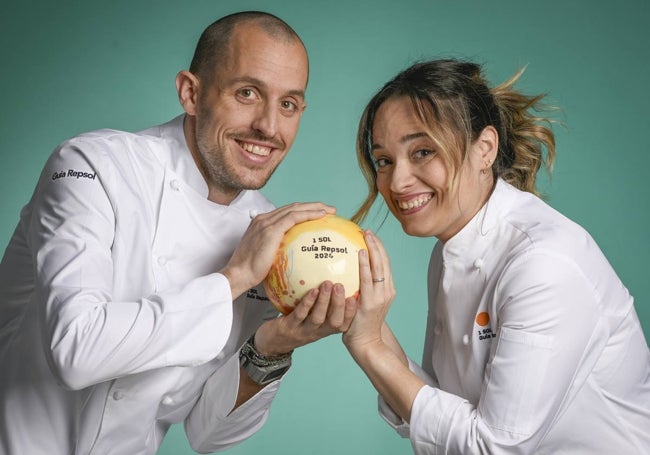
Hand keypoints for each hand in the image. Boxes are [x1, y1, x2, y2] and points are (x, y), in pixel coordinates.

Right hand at [220, 202, 334, 298]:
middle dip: (312, 206)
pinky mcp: (271, 230)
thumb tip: (294, 257)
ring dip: (314, 207)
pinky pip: (294, 217)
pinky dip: (309, 214)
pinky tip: (321, 216)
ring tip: (329, 210)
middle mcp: (263, 219)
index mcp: (261, 223)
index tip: (317, 214)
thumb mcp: (266, 256)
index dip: (303, 211)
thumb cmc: (250, 271)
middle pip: (292, 207)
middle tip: (328, 209)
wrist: (238, 274)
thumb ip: (278, 250)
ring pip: (295, 208)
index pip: (286, 213)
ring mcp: (266, 223)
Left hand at [253, 280, 356, 355]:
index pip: (343, 324)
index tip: (357, 297)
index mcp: (324, 330)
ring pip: (318, 318)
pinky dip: (307, 303)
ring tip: (327, 284)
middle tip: (341, 286)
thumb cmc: (293, 325)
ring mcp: (302, 331)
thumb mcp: (309, 318)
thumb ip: (320, 304)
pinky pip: (300, 315)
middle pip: (334, 322)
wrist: (269, 344)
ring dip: (324, 301)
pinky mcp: (288, 328)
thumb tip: (331, 278)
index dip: (351, 313)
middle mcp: (316, 333)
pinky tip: (312, 291)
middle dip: (339, 304)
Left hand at [342, 230, 395, 354]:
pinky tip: (360, 253)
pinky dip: (365, 264)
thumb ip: (360, 286)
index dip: (379, 247)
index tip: (370, 235)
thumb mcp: (363, 301)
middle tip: (367, 230)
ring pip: (380, 267)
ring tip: (366, 235)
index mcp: (387, 288)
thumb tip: (345, 269)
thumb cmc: (360, 321)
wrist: (366, 342)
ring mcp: (380, 296)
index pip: (384, 263)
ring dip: (374, 249)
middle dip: (377, 244)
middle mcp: (387, 290)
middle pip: (385, 261)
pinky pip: (368, 279)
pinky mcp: (371, 302)